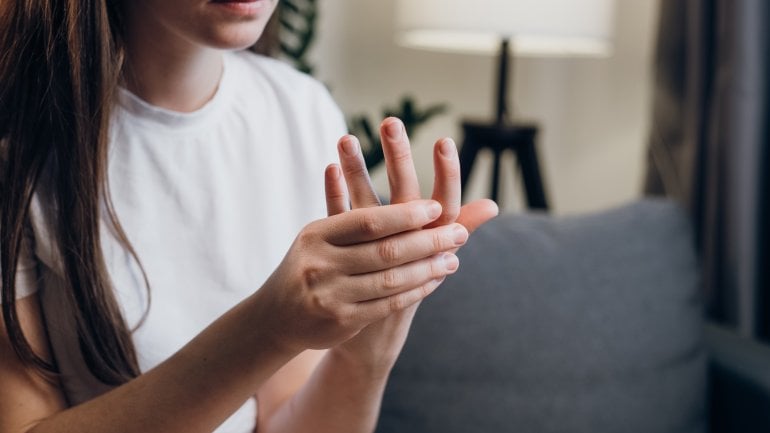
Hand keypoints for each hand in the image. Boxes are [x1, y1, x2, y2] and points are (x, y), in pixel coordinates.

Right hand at [250, 199, 466, 354]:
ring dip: (428, 268)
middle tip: (458, 234)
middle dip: (427, 241)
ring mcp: (330, 296)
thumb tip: (404, 193)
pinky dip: (415, 290)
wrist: (276, 316)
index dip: (405, 215)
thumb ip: (358, 217)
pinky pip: (388, 304)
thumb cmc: (310, 265)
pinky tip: (434, 280)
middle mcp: (320, 265)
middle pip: (385, 251)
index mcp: (316, 235)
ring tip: (453, 258)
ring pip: (391, 279)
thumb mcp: (321, 235)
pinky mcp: (342, 322)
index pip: (368, 222)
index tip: (436, 208)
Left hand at [324, 118, 497, 371]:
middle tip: (391, 121)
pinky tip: (328, 168)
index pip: (445, 204)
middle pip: (404, 198)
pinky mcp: (343, 260)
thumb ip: (459, 225)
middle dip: (398, 159)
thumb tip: (493, 204)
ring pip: (364, 207)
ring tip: (346, 137)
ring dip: (356, 170)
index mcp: (430, 246)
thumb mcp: (436, 257)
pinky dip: (333, 195)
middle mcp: (403, 250)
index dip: (447, 174)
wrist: (370, 335)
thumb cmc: (407, 287)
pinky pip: (336, 224)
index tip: (443, 141)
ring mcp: (371, 256)